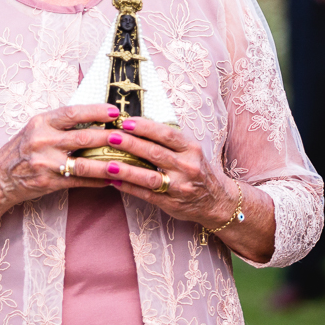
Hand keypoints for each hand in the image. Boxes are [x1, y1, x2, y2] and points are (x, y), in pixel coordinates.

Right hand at [0, 104, 122, 205]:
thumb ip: (60, 124)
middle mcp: (43, 140)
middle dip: (110, 137)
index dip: (96, 111)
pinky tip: (112, 179)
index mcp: (41, 122)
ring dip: (109, 163)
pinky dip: (98, 180)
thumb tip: (94, 119)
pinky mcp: (49, 182)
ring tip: (128, 162)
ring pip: (85, 162)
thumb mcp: (36, 129)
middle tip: (130, 136)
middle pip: (84, 137)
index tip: (115, 111)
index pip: (73, 113)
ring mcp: (46, 163)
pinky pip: (80, 181)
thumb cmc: (21, 150)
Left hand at [81, 117, 271, 261]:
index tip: (126, 121)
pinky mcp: (171, 204)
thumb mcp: (191, 151)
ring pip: (149, 177)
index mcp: (191, 149)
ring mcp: (179, 187)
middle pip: (155, 153)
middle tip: (110, 136)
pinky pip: (146, 195)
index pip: (166, 134)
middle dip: (130, 144)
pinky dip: (129, 188)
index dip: (145, 127)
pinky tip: (113, 181)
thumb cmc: (198, 170)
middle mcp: (187, 167)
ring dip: (126, 169)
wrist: (217, 201)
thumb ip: (169, 141)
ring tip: (106, 163)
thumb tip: (137, 125)